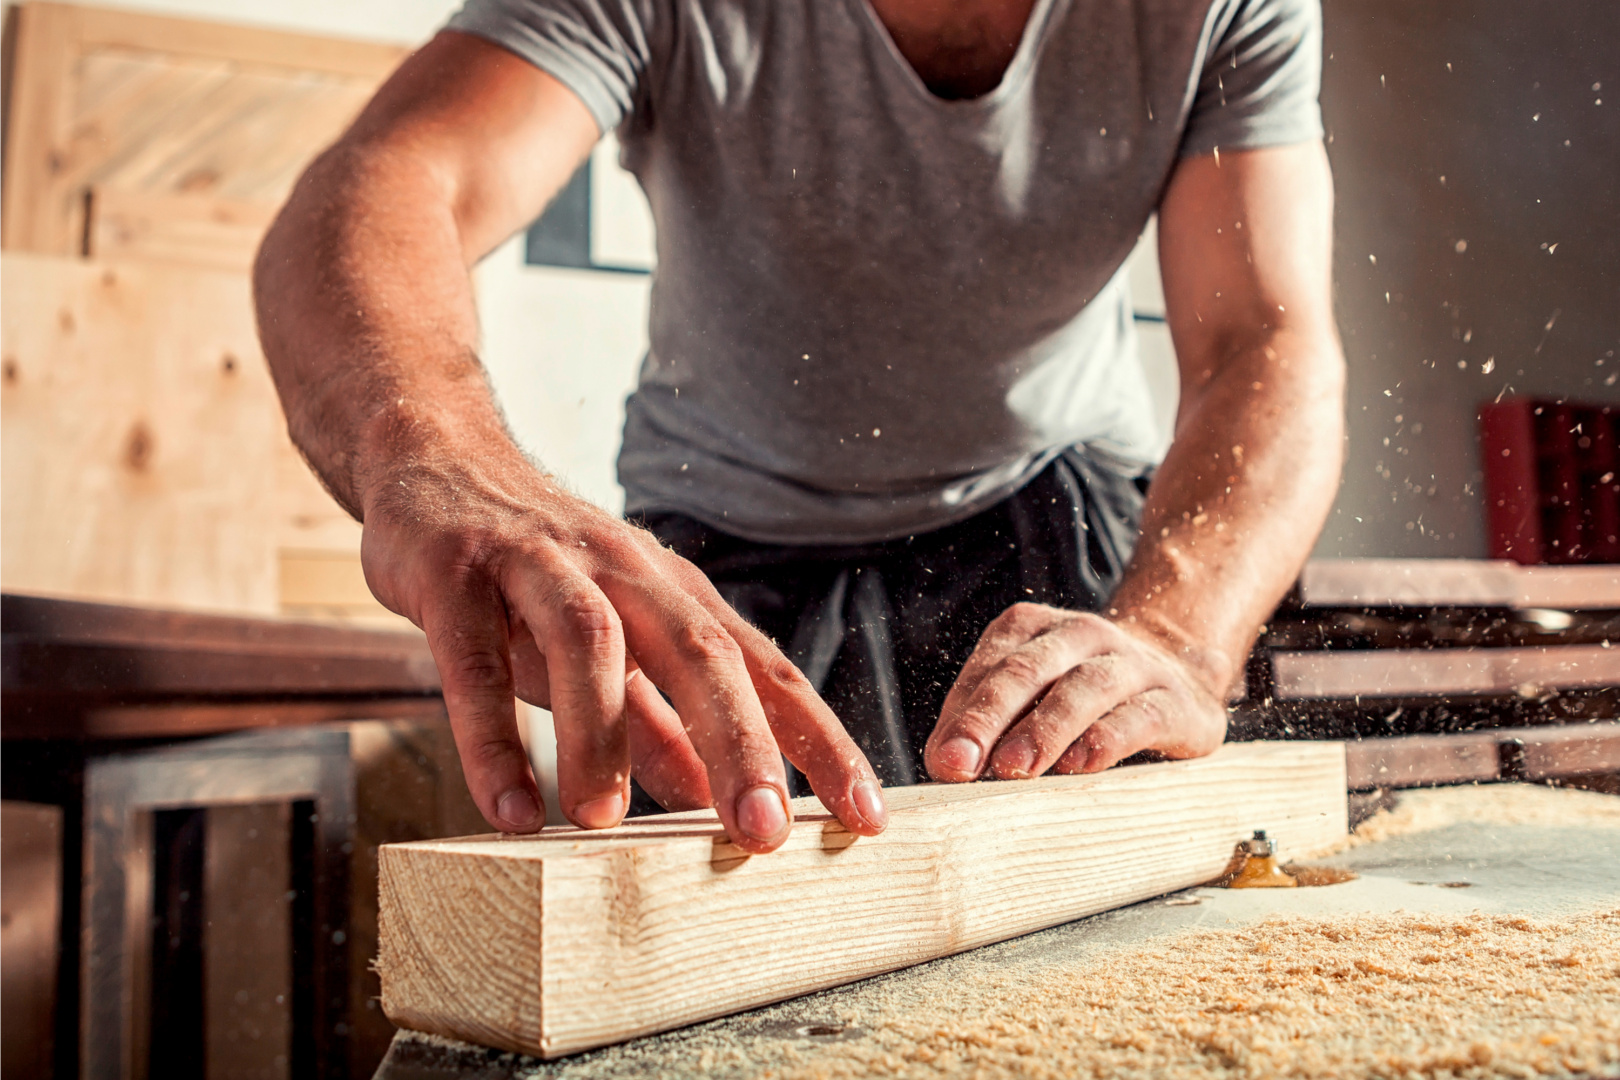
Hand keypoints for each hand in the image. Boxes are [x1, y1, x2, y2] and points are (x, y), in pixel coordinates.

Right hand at [358, 453, 887, 851]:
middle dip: (740, 743)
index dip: (819, 742)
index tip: (867, 817)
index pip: (765, 669)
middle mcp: (624, 571)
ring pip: (590, 640)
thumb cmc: (538, 572)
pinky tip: (507, 806)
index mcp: (674, 593)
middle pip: (700, 651)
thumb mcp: (611, 647)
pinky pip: (473, 657)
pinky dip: (489, 734)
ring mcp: (540, 563)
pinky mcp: (457, 571)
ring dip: (601, 734)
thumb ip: (656, 722)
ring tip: (602, 822)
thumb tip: (708, 798)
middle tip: (764, 833)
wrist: (436, 459)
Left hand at [924, 603, 1227, 781]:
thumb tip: (944, 764)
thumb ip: (986, 723)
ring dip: (1043, 730)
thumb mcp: (1031, 696)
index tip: (942, 761)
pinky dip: (1105, 740)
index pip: (988, 667)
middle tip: (959, 765)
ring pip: (1082, 689)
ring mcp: (1132, 663)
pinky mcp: (1176, 703)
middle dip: (986, 719)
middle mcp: (1081, 635)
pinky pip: (1138, 716)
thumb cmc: (1082, 698)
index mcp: (1033, 628)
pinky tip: (1079, 766)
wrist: (1182, 675)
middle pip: (1025, 671)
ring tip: (1013, 768)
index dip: (961, 715)